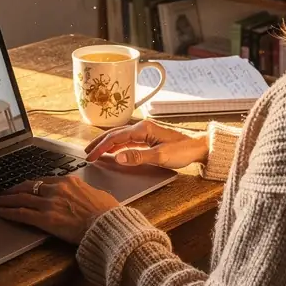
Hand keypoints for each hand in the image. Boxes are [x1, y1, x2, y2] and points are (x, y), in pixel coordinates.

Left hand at [0, 176, 117, 243]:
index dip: (30, 184)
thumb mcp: (99, 196)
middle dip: (13, 189)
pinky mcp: (45, 219)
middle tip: (3, 192)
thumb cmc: (107, 213)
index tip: (23, 187)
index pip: (43, 180)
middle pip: (28, 186)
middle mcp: (56, 189)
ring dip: (6, 200)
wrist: (107, 225)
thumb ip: (87, 193)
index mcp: (69, 182)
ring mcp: (49, 203)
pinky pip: (22, 214)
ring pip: (21, 198)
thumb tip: (89, 196)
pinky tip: (0, 212)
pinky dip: (9, 212)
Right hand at [86, 119, 207, 169]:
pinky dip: (117, 147)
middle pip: (114, 134)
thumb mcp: (160, 156)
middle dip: (99, 143)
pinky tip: (113, 153)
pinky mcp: (148, 139)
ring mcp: (144, 133)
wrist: (198, 148)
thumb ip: (137, 157)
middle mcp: (141, 128)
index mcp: (142, 129)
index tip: (90, 156)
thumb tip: (117, 158)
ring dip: (106, 144)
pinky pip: (127, 142)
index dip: (101, 147)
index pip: (115, 137)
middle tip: (86, 153)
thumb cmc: (183, 150)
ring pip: (120, 137)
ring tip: (95, 152)